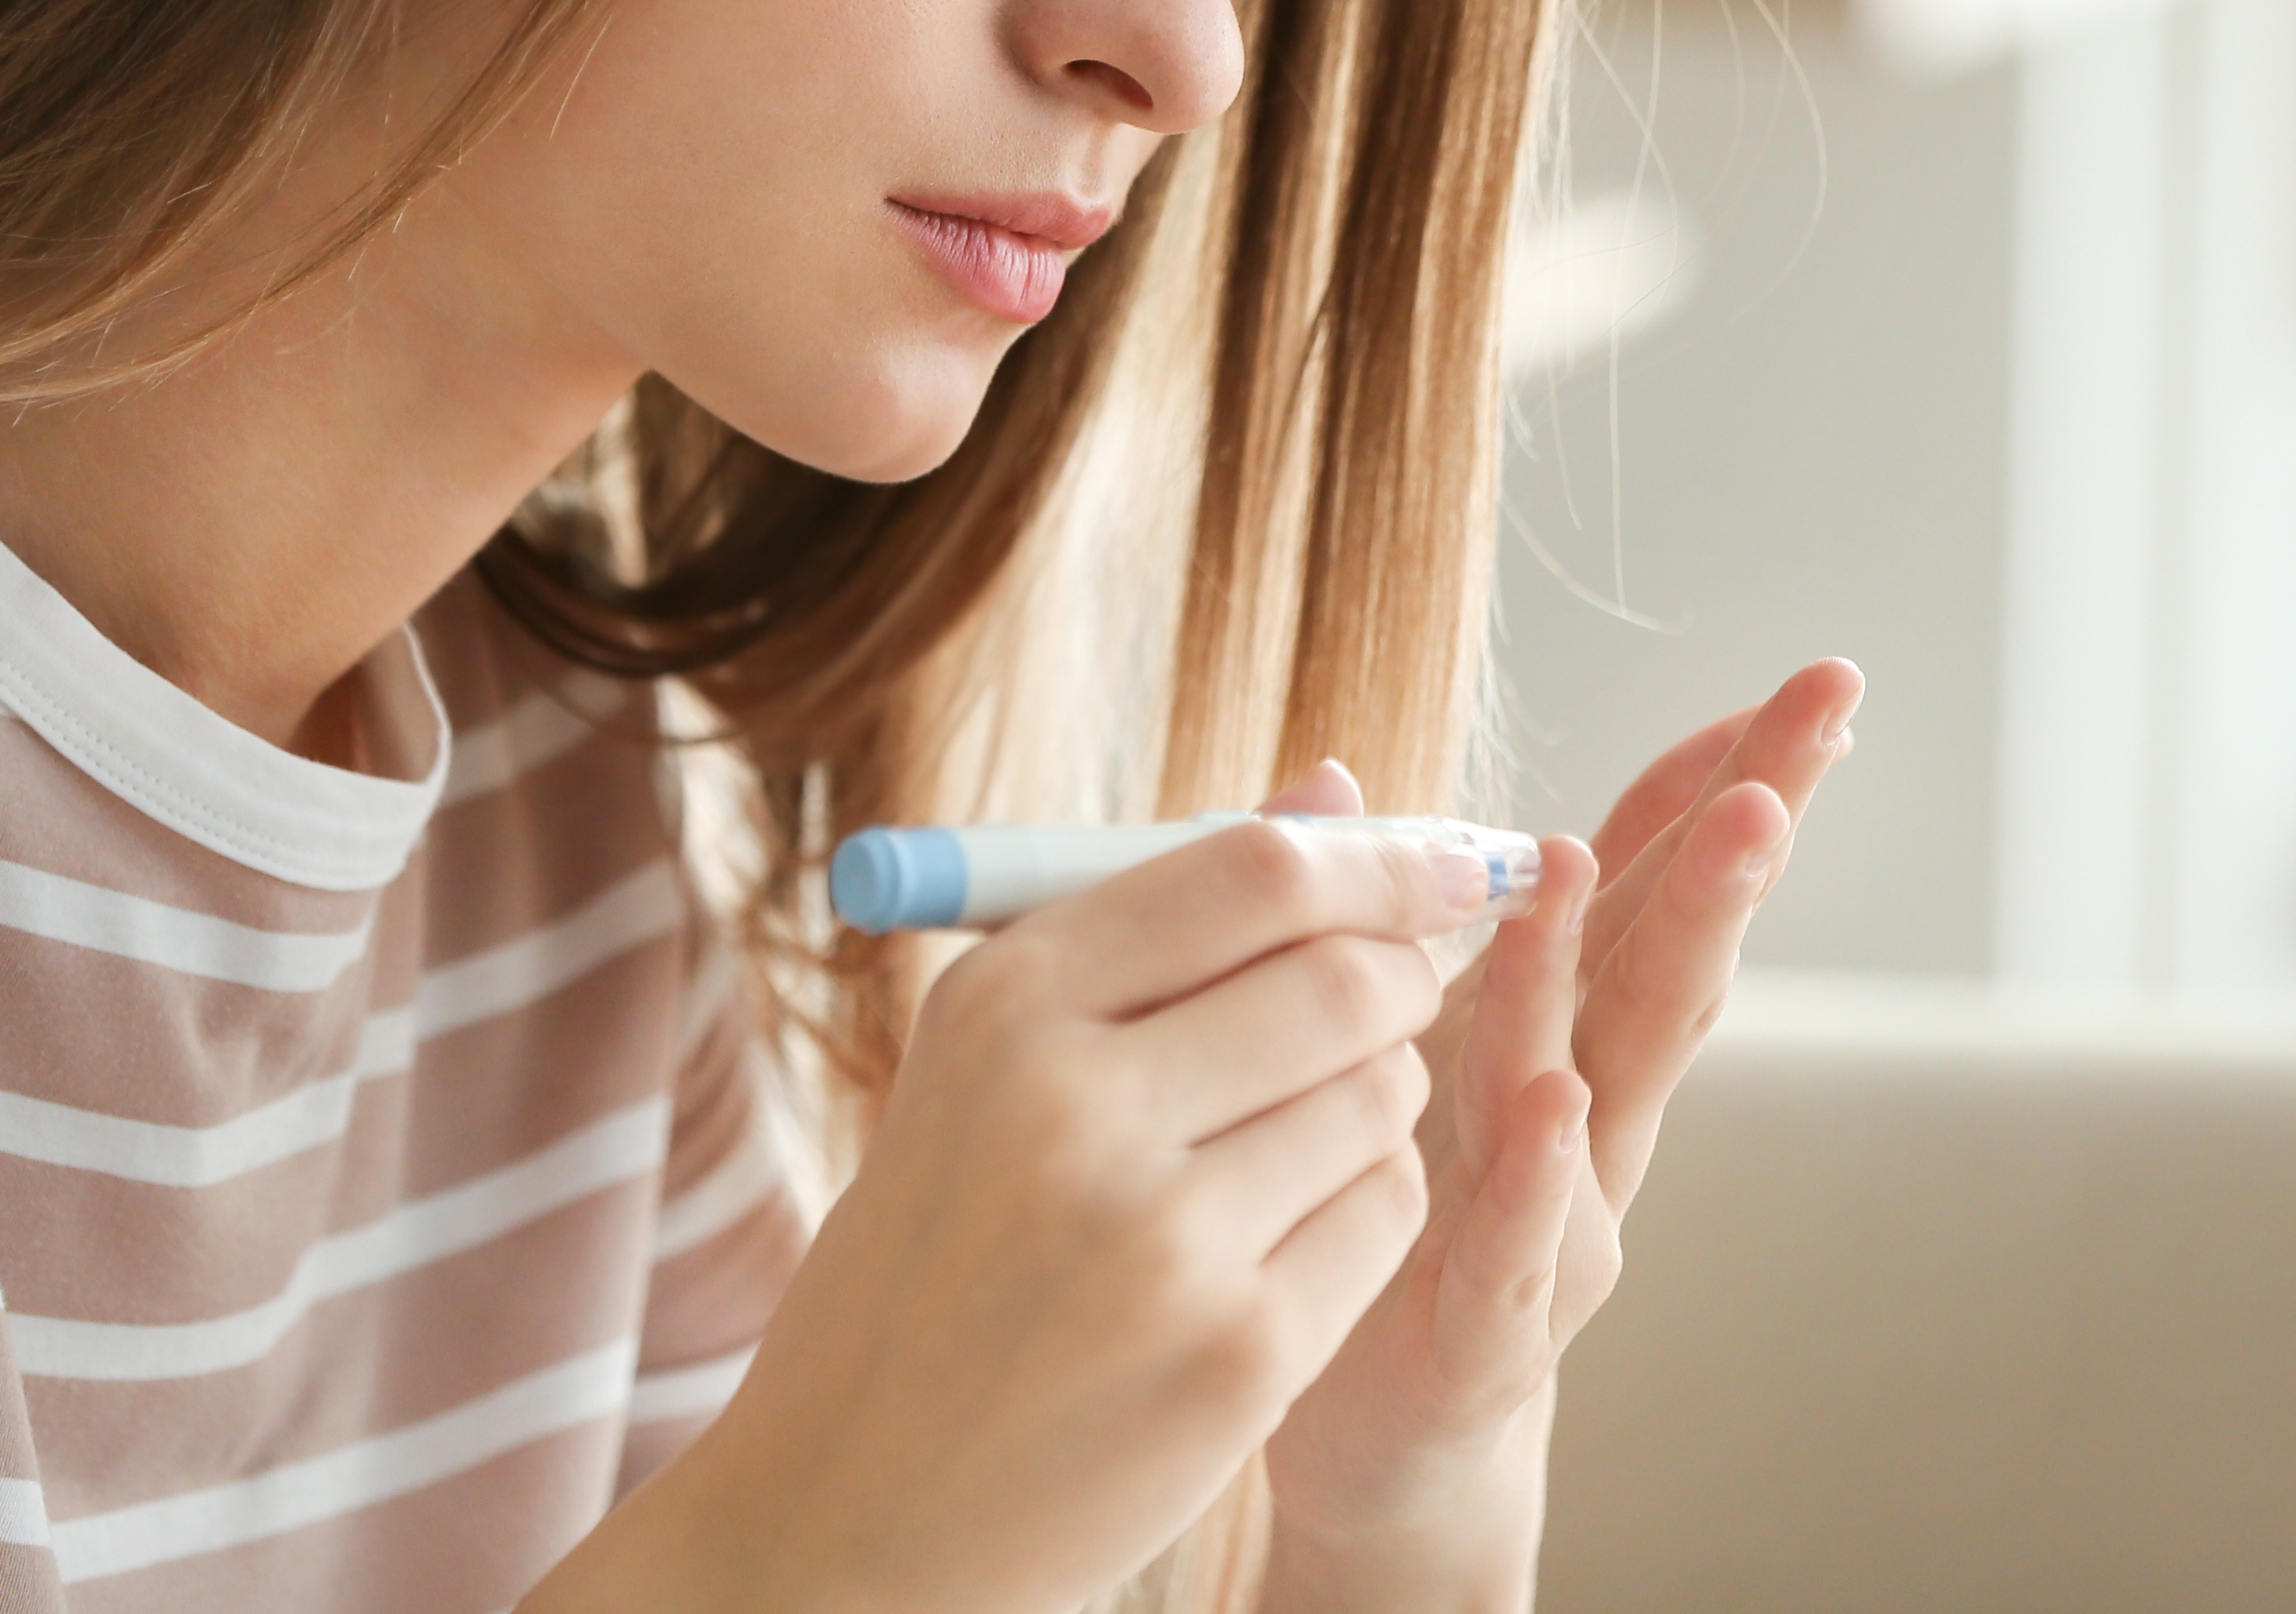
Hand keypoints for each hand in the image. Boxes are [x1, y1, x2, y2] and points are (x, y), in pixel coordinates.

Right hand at [568, 815, 1488, 1613]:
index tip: (1444, 865)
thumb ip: (1163, 923)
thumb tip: (1342, 789)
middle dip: (1396, 978)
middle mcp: (1076, 1106)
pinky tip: (1280, 1238)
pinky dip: (1365, 1206)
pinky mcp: (1238, 1355)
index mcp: (1003, 1007)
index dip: (1379, 860)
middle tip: (1382, 1002)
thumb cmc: (934, 1255)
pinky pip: (1385, 1216)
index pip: (1252, 872)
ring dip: (1377, 1097)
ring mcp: (1163, 1240)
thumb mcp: (992, 1065)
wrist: (851, 1506)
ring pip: (1383, 1095)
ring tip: (1289, 1138)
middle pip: (1346, 978)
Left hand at [1256, 659, 1864, 1608]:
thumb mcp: (1398, 1042)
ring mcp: (1558, 1215)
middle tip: (1801, 743)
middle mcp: (1591, 1111)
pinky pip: (1522, 1238)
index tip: (1810, 686)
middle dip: (1739, 846)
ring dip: (1665, 952)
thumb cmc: (1397, 1213)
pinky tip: (1561, 1103)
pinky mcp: (1492, 1318)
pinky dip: (1544, 1172)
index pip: (1647, 883)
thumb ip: (1384, 921)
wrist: (1386, 1442)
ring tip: (1715, 840)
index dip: (1717, 782)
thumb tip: (1340, 771)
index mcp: (1561, 1028)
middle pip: (1672, 957)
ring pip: (1613, 1068)